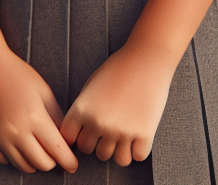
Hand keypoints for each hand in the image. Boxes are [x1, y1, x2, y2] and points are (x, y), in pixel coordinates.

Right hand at [0, 44, 78, 173]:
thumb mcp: (42, 89)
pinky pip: (4, 160)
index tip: (73, 164)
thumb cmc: (15, 73)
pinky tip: (17, 143)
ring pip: (23, 166)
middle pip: (41, 164)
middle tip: (54, 153)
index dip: (68, 160)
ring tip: (36, 148)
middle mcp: (16, 132)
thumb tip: (64, 137)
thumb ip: (55, 115)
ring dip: (34, 161)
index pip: (57, 150)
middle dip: (52, 161)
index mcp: (35, 117)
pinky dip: (14, 156)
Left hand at [60, 42, 175, 165]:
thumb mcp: (91, 84)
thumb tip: (79, 134)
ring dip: (118, 149)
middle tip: (108, 128)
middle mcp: (99, 123)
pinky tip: (139, 135)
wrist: (147, 58)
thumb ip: (83, 109)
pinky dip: (138, 149)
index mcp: (82, 109)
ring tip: (124, 134)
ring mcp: (121, 130)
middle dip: (97, 142)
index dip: (77, 136)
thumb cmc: (119, 67)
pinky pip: (137, 157)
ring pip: (115, 159)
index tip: (86, 131)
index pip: (70, 139)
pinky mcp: (144, 134)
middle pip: (90, 150)